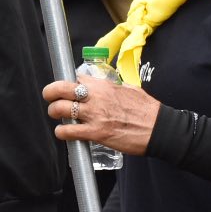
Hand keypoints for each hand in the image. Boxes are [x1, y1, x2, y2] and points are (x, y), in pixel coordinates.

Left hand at [43, 77, 159, 157]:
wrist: (160, 129)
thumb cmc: (147, 110)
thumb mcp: (128, 89)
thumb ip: (111, 88)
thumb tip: (102, 87)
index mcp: (103, 86)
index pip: (75, 78)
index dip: (66, 83)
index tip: (64, 88)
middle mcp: (95, 97)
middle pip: (60, 88)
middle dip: (50, 92)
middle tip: (50, 98)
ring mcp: (94, 115)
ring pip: (59, 109)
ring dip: (54, 113)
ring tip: (58, 116)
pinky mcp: (96, 133)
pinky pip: (68, 131)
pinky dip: (61, 132)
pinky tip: (63, 133)